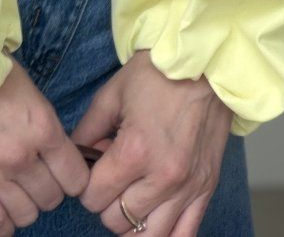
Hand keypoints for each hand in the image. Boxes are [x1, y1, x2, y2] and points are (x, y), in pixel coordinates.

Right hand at [0, 50, 90, 235]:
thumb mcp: (30, 92)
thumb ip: (43, 126)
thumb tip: (55, 152)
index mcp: (43, 129)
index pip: (75, 178)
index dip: (72, 178)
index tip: (64, 175)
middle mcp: (22, 157)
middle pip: (51, 198)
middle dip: (47, 190)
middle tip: (36, 178)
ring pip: (26, 214)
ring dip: (26, 206)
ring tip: (17, 193)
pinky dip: (3, 226)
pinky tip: (3, 218)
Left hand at [68, 50, 232, 233]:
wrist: (206, 64)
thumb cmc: (157, 74)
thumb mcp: (112, 94)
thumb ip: (88, 129)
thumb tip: (77, 156)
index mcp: (134, 151)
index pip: (94, 197)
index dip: (85, 186)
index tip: (91, 170)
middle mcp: (162, 177)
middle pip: (117, 220)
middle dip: (106, 202)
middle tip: (110, 179)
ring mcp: (188, 188)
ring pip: (148, 236)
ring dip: (131, 222)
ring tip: (129, 197)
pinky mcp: (206, 190)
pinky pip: (185, 235)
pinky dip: (165, 234)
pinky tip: (153, 218)